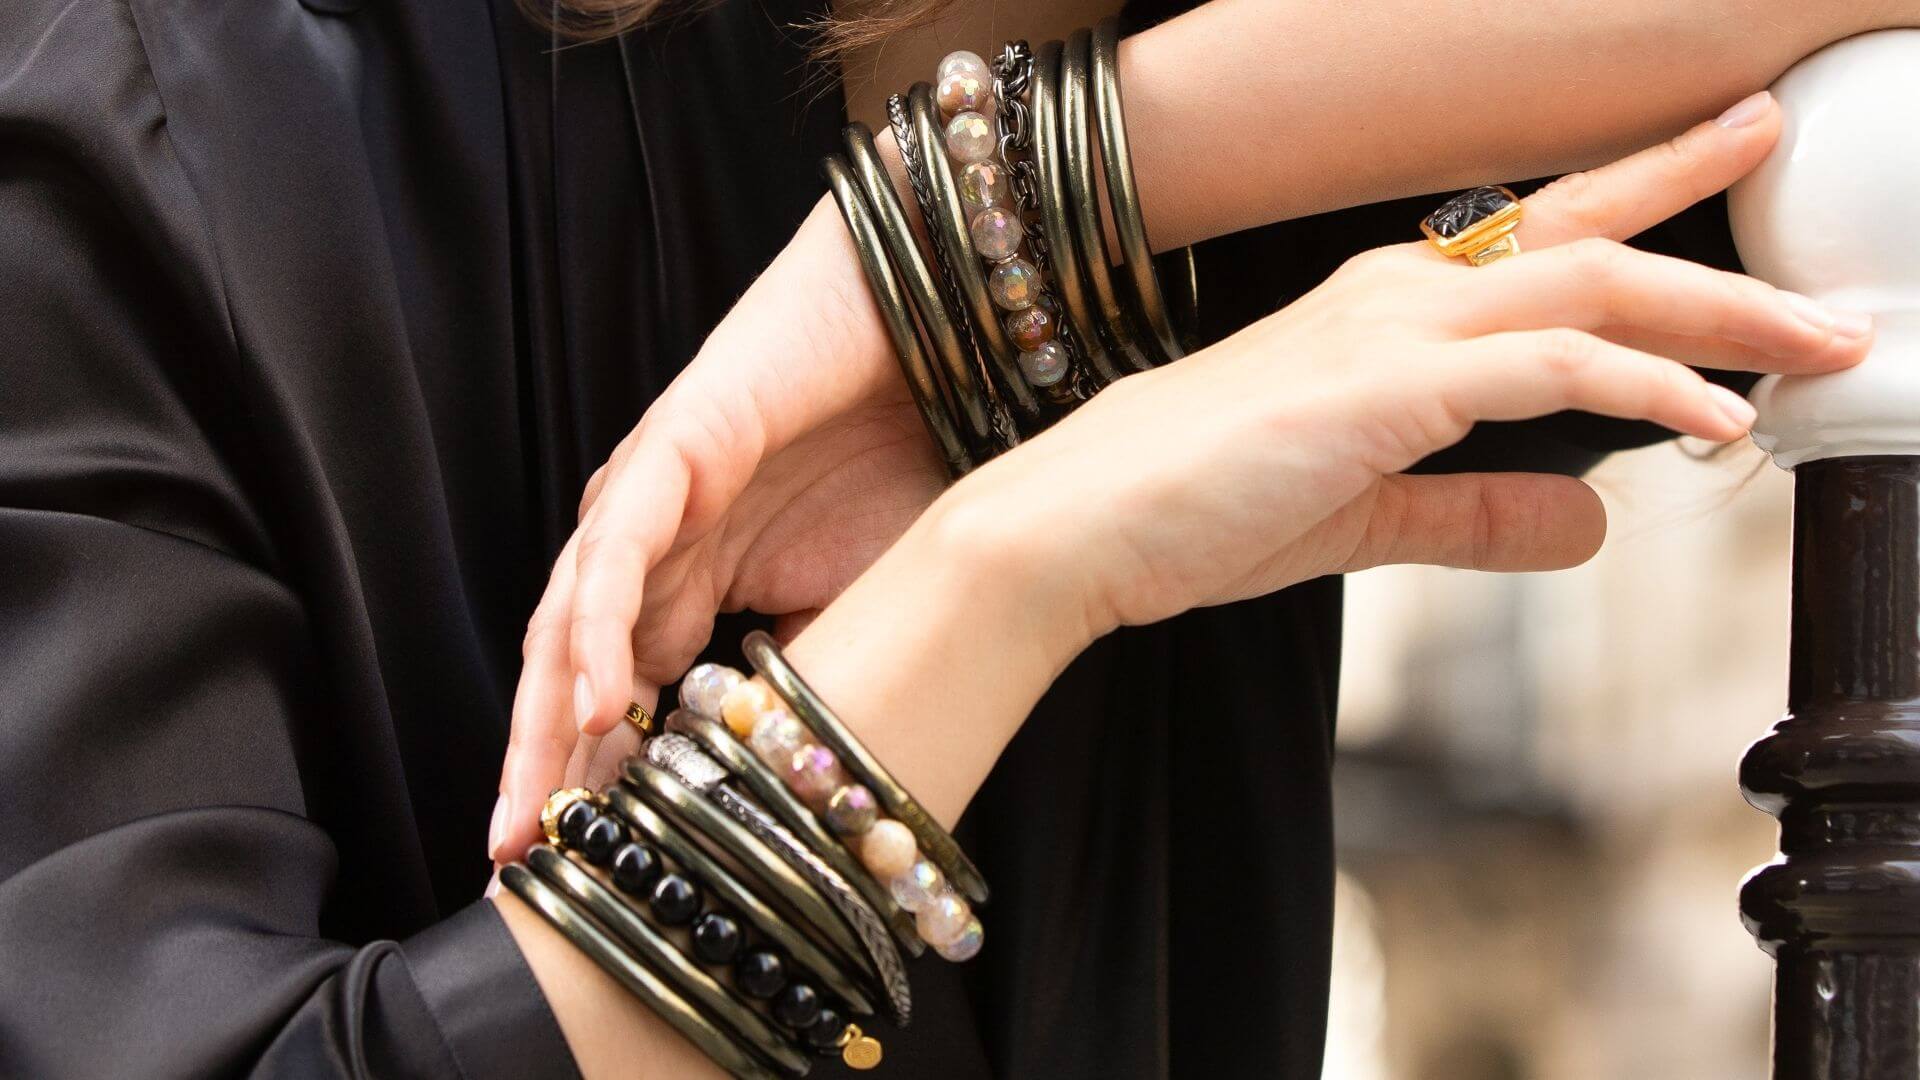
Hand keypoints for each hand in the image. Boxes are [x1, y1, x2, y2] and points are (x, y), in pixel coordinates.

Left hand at [490, 193, 928, 863]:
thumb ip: (801, 671)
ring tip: (536, 807)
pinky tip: (590, 699)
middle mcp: (650, 548)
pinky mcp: (668, 452)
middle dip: (541, 771)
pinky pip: (615, 553)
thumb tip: (778, 766)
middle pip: (567, 672)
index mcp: (686, 584)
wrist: (925, 339)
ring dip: (544, 718)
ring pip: (570, 621)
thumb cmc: (894, 460)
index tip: (578, 872)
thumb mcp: (855, 602)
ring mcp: (649, 500)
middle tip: (520, 866)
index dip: (596, 780)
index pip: (619, 695)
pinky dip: (596, 627)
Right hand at [939, 91, 1866, 639]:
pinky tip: (1709, 425)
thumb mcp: (1363, 517)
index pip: (1542, 237)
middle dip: (1724, 269)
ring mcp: (1389, 330)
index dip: (1649, 189)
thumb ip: (1475, 516)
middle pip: (1595, 247)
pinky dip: (1641, 392)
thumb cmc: (1187, 511)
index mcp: (1384, 311)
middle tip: (1832, 303)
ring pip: (1590, 290)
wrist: (1073, 527)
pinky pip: (1548, 372)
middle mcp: (1396, 294)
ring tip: (1816, 352)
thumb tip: (1590, 525)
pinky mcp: (1383, 388)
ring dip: (1718, 321)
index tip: (1732, 152)